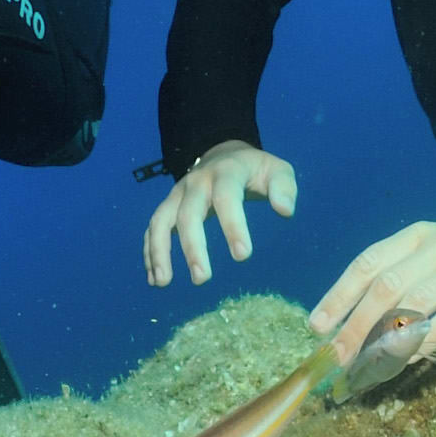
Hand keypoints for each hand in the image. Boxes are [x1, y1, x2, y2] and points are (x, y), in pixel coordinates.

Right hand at [145, 139, 299, 286]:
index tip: (243, 256)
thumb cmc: (255, 170)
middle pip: (188, 214)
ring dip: (158, 252)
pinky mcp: (168, 206)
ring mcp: (178, 194)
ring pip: (160, 221)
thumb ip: (284, 188)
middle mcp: (196, 182)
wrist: (224, 154)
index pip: (227, 198)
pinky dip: (150, 253)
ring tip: (162, 283)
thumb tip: (285, 211)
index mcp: (226, 172)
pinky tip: (155, 279)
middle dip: (193, 247)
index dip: (234, 226)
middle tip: (202, 279)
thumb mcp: (277, 170)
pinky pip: (153, 229)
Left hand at [311, 220, 435, 366]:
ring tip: (364, 368)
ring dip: (382, 341)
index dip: (338, 296)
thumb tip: (359, 323)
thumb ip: (405, 278)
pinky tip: (408, 361)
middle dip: (354, 326)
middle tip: (336, 358)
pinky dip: (423, 343)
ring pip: (412, 305)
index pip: (367, 263)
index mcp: (418, 235)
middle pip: (384, 287)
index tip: (317, 327)